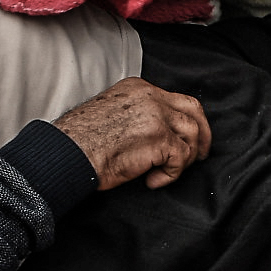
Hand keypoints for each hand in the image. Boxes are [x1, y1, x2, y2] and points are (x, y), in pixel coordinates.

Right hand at [52, 78, 212, 191]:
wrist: (67, 152)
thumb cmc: (80, 141)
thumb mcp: (112, 113)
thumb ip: (136, 115)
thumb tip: (155, 134)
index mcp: (138, 88)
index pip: (175, 100)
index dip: (186, 121)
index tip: (187, 139)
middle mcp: (151, 97)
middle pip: (193, 110)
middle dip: (202, 134)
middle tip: (200, 155)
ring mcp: (157, 116)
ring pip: (192, 135)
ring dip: (183, 159)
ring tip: (164, 172)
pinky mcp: (159, 139)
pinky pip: (181, 158)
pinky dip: (171, 174)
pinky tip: (152, 181)